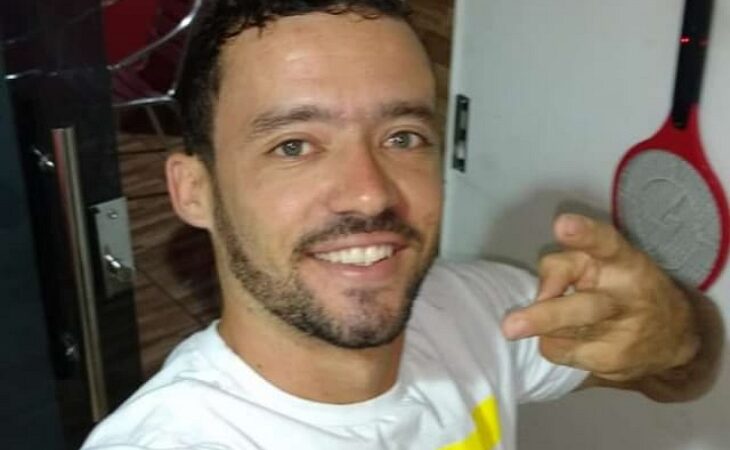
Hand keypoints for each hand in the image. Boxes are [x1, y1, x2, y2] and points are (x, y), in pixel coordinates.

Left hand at [501, 213, 699, 382]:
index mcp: (625, 262)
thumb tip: (538, 297)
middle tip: (510, 326)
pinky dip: (552, 341)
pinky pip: (559, 351)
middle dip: (546, 317)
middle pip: (583, 307)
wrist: (671, 336)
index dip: (585, 235)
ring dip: (541, 327)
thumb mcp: (598, 262)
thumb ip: (562, 266)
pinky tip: (568, 335)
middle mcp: (625, 297)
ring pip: (563, 334)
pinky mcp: (610, 362)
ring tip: (535, 322)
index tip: (562, 224)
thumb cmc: (618, 286)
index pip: (607, 243)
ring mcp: (620, 335)